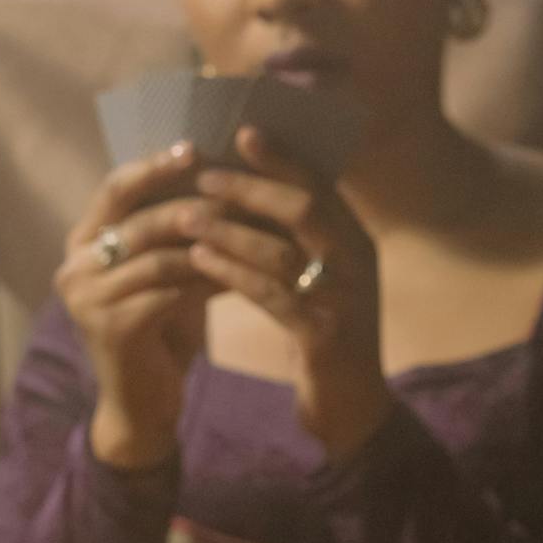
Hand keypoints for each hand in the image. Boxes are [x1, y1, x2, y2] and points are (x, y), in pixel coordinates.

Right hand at [57, 143, 218, 468]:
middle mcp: (75, 266)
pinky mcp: (111, 328)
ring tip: (253, 230)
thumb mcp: (165, 275)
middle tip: (240, 190)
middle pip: (140, 218)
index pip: (115, 189)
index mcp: (82, 243)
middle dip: (194, 203)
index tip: (195, 147)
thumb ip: (175, 235)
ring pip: (159, 255)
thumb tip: (222, 181)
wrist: (144, 407)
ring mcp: (88, 298)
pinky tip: (243, 274)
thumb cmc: (161, 334)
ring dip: (210, 242)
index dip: (153, 167)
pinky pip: (169, 291)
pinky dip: (209, 280)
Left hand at [190, 128, 390, 460]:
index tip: (241, 132)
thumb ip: (301, 240)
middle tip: (203, 175)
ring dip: (229, 230)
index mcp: (357, 243)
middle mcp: (357, 264)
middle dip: (250, 187)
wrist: (356, 410)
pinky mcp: (324, 336)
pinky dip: (232, 273)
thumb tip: (254, 191)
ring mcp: (344, 300)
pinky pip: (271, 294)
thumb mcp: (323, 281)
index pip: (321, 186)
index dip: (283, 158)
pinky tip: (200, 260)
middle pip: (305, 209)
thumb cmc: (328, 339)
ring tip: (185, 217)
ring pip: (282, 251)